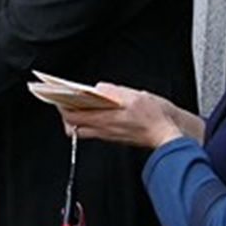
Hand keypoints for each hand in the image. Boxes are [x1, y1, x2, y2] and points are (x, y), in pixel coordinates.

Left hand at [57, 83, 203, 149]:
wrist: (168, 135)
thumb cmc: (155, 117)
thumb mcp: (135, 96)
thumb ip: (113, 91)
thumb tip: (98, 88)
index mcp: (106, 120)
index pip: (72, 118)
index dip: (61, 107)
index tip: (57, 97)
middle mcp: (104, 131)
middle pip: (73, 127)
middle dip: (66, 114)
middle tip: (66, 101)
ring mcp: (108, 136)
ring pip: (83, 130)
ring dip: (78, 118)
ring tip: (79, 103)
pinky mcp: (115, 137)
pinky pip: (94, 131)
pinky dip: (90, 120)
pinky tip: (96, 110)